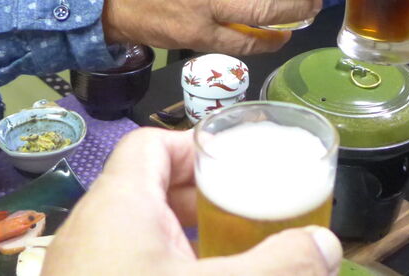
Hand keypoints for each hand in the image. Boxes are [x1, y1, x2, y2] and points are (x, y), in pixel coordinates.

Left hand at [43, 129, 340, 275]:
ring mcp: (81, 274)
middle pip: (148, 192)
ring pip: (138, 239)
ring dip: (188, 244)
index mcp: (118, 208)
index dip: (198, 148)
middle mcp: (90, 234)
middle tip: (254, 216)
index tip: (242, 169)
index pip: (151, 147)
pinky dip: (165, 273)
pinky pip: (126, 271)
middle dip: (205, 201)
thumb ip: (279, 268)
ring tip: (236, 260)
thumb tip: (327, 248)